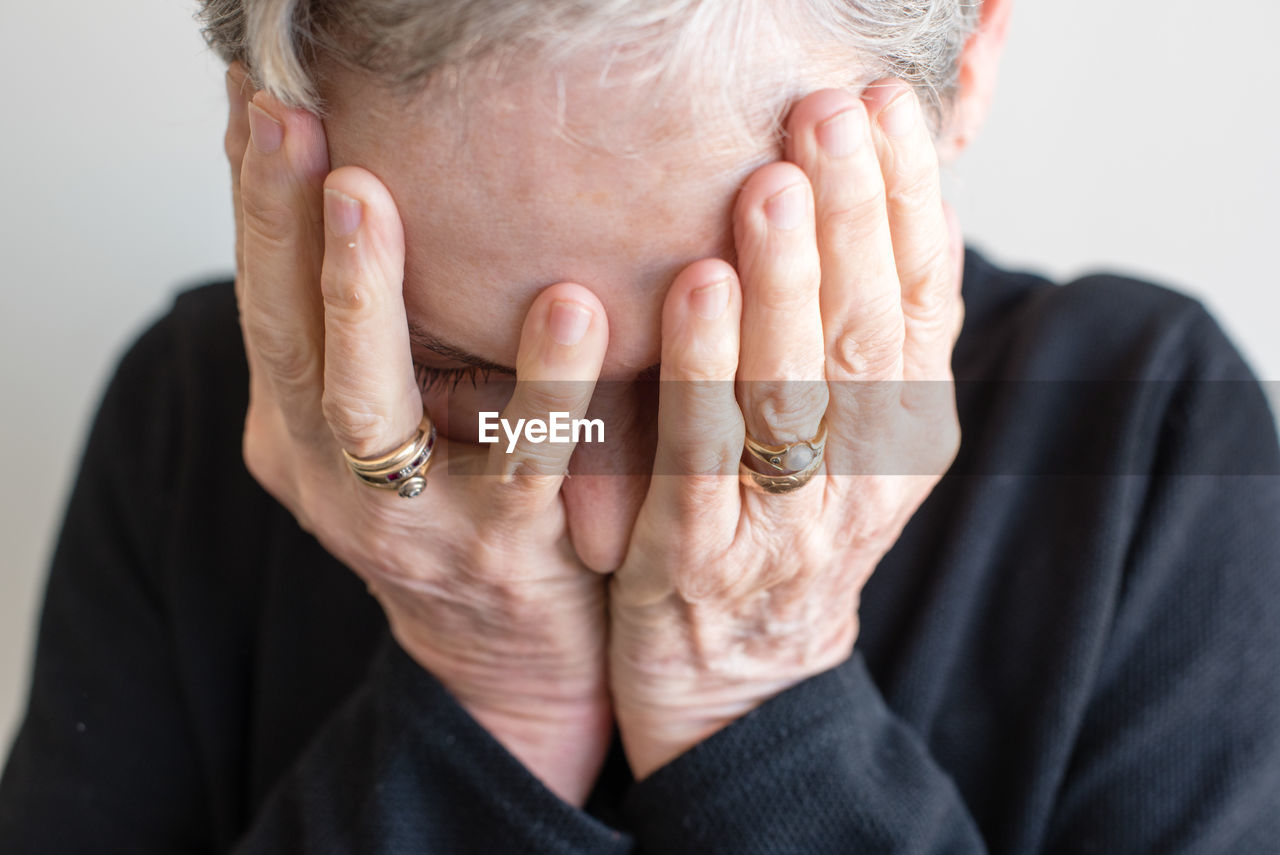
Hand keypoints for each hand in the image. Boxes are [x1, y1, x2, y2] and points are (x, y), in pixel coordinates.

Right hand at [223, 65, 613, 804]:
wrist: (516, 652)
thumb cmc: (462, 499)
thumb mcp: (400, 414)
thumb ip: (383, 328)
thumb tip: (372, 180)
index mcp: (299, 429)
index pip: (266, 301)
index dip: (258, 204)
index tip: (264, 105)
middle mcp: (330, 475)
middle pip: (290, 344)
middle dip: (285, 232)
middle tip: (294, 129)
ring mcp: (406, 522)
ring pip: (367, 408)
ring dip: (363, 299)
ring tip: (372, 201)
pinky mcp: (501, 550)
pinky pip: (523, 460)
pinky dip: (546, 382)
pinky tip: (571, 303)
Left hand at [606, 81, 964, 777]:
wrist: (739, 678)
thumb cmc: (785, 529)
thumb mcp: (855, 441)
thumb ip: (874, 341)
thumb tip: (910, 204)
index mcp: (906, 431)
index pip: (922, 302)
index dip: (908, 203)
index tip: (887, 110)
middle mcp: (859, 475)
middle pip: (865, 335)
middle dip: (851, 219)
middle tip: (829, 117)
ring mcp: (783, 523)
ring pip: (794, 392)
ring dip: (786, 286)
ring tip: (770, 186)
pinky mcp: (699, 558)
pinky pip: (704, 457)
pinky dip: (704, 374)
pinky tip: (697, 291)